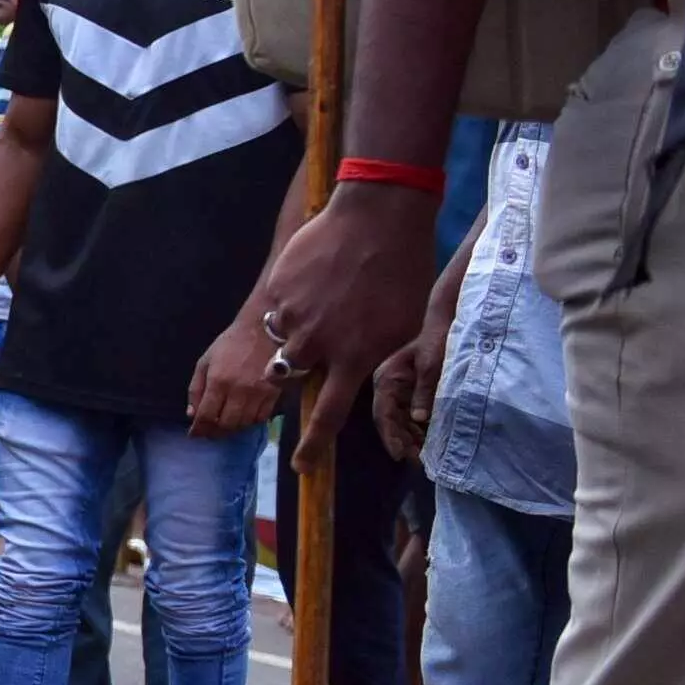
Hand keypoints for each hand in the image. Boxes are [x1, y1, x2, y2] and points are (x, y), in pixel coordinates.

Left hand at [187, 313, 285, 438]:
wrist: (265, 330)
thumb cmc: (231, 343)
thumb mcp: (205, 361)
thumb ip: (196, 388)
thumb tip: (192, 414)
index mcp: (218, 381)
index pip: (206, 416)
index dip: (199, 429)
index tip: (194, 434)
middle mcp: (239, 391)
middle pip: (226, 425)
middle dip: (214, 432)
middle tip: (209, 433)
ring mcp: (259, 394)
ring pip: (244, 424)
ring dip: (232, 429)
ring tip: (225, 426)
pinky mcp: (275, 394)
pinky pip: (261, 418)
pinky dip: (250, 422)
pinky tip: (244, 418)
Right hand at [244, 186, 443, 447]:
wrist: (377, 217)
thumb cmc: (403, 271)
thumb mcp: (406, 325)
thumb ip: (378, 358)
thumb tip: (359, 380)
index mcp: (354, 357)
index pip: (325, 416)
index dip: (311, 447)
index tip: (301, 466)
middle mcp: (317, 343)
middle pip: (288, 377)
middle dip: (294, 369)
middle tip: (312, 345)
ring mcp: (293, 315)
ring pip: (282, 340)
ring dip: (297, 331)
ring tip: (324, 299)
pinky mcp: (279, 289)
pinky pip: (278, 307)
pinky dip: (293, 301)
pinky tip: (318, 277)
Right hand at [371, 324, 447, 467]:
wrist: (446, 321)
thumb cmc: (438, 339)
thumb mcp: (433, 363)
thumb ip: (425, 390)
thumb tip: (420, 419)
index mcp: (387, 379)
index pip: (384, 414)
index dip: (391, 436)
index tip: (401, 455)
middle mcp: (388, 387)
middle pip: (390, 421)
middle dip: (403, 442)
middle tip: (419, 461)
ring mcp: (398, 389)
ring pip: (400, 420)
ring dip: (411, 438)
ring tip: (426, 455)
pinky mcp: (410, 390)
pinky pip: (410, 415)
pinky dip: (418, 429)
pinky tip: (429, 440)